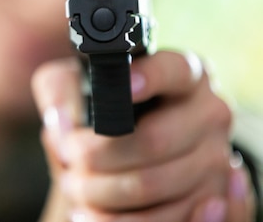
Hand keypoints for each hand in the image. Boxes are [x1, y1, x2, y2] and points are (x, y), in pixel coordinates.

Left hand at [32, 51, 255, 221]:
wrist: (116, 153)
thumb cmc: (95, 110)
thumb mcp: (72, 86)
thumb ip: (60, 91)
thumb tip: (65, 122)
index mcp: (183, 74)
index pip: (173, 70)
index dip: (149, 78)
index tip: (123, 88)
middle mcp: (209, 112)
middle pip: (155, 140)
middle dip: (99, 155)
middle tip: (70, 157)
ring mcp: (216, 158)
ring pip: (154, 185)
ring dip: (102, 191)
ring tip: (74, 185)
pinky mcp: (210, 199)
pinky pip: (163, 217)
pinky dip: (117, 219)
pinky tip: (90, 210)